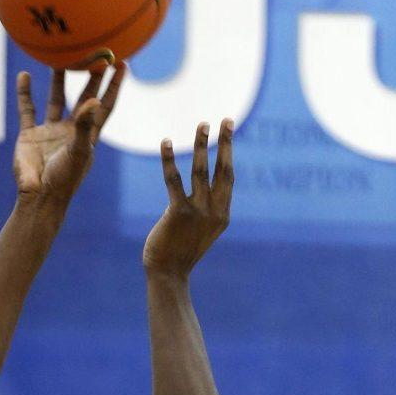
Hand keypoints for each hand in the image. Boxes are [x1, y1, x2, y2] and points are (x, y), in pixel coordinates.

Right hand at [13, 64, 125, 206]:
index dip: (114, 86)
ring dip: (58, 79)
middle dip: (90, 77)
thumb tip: (95, 99)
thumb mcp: (78, 152)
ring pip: (55, 99)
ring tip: (60, 57)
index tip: (123, 63)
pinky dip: (24, 93)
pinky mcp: (30, 135)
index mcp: (87, 135)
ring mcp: (50, 132)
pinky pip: (27, 109)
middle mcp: (70, 130)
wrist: (39, 198)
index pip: (104, 105)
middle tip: (96, 52)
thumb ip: (84, 125)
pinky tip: (24, 75)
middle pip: (83, 97)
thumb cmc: (64, 179)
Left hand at [143, 120, 234, 277]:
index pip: (228, 178)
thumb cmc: (180, 253)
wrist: (168, 275)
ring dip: (202, 145)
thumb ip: (202, 209)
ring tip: (203, 124)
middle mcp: (214, 211)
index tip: (228, 131)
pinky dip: (169, 159)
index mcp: (222, 215)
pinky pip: (173, 180)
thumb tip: (193, 190)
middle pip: (223, 170)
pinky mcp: (178, 212)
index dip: (229, 153)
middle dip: (225, 143)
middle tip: (226, 119)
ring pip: (201, 171)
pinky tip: (166, 142)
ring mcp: (198, 212)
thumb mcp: (199, 231)